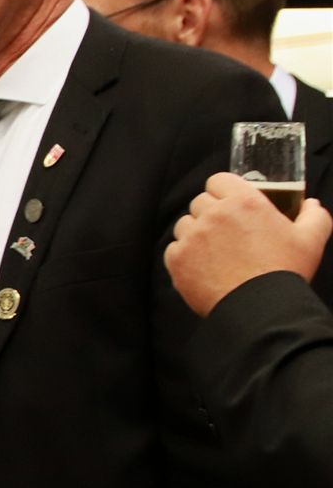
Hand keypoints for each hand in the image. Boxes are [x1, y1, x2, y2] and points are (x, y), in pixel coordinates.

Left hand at [166, 172, 330, 315]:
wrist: (261, 307)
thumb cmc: (284, 272)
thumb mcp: (311, 239)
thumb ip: (314, 216)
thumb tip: (311, 204)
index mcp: (243, 202)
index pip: (218, 180)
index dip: (223, 190)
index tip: (230, 203)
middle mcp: (213, 215)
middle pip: (200, 202)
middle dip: (211, 212)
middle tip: (228, 231)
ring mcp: (192, 237)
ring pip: (184, 224)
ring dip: (196, 233)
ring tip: (217, 251)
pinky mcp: (177, 259)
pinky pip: (173, 248)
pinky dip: (184, 256)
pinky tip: (204, 266)